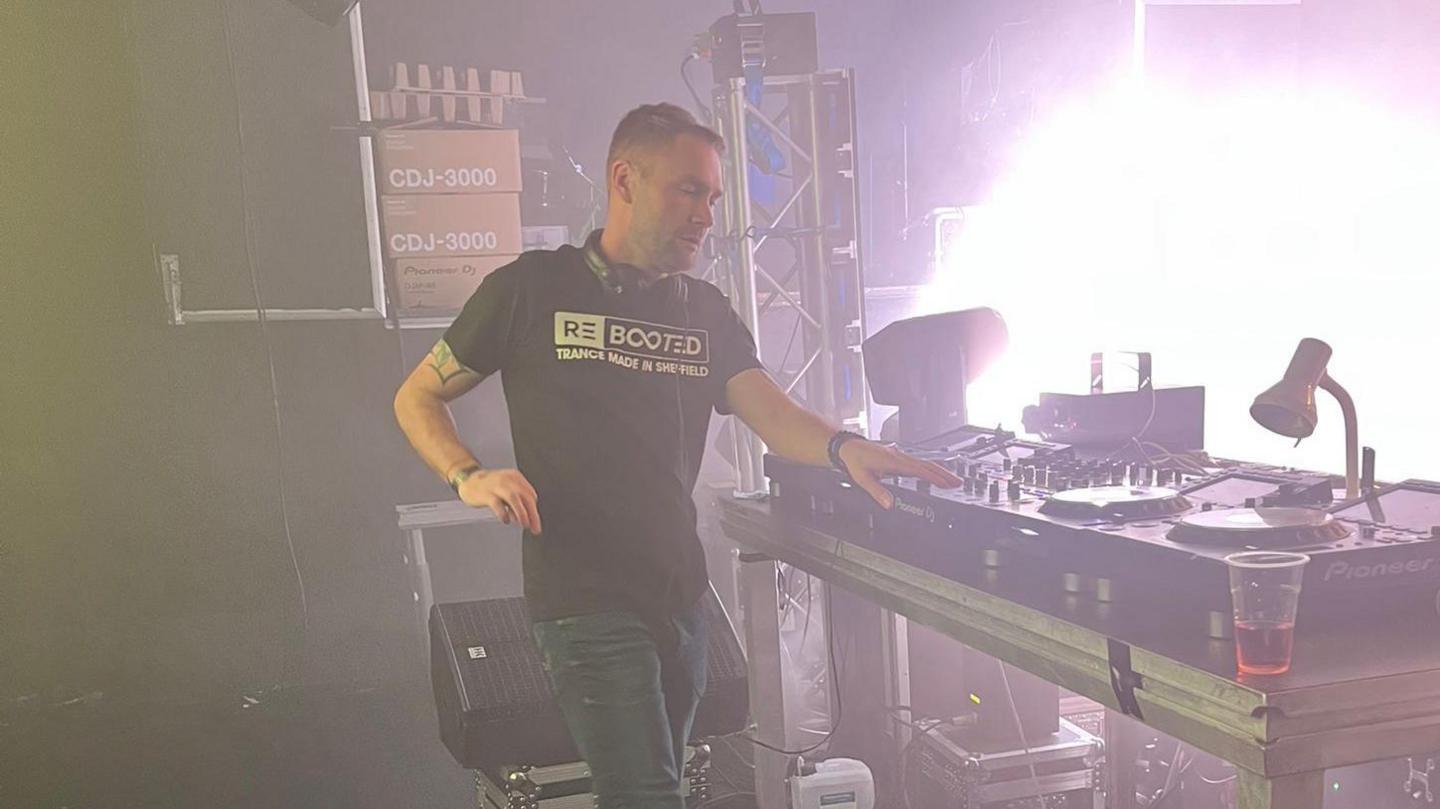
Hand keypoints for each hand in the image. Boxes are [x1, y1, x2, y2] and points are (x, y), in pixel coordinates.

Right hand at [458, 468, 542, 533]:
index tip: (535, 522)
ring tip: (524, 524)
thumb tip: (528, 517)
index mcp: (515, 477)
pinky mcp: (486, 494)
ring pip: (514, 498)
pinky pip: (497, 504)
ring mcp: (496, 486)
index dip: (534, 510)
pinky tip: (506, 520)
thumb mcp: (507, 490)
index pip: (530, 495)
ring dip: (521, 513)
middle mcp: (507, 480)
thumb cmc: (489, 487)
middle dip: (532, 514)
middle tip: (535, 527)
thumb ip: (517, 502)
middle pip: (525, 496)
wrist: (468, 480)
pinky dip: (504, 513)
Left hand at [837, 440, 963, 509]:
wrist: (847, 447)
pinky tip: (932, 473)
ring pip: (924, 463)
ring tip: (951, 479)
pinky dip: (929, 468)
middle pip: (927, 465)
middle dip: (944, 474)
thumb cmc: (854, 460)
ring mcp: (899, 456)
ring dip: (939, 471)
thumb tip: (888, 503)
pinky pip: (918, 462)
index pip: (920, 470)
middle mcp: (899, 457)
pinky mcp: (897, 456)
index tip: (947, 484)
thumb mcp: (863, 478)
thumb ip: (876, 491)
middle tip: (958, 482)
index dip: (935, 478)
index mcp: (894, 461)